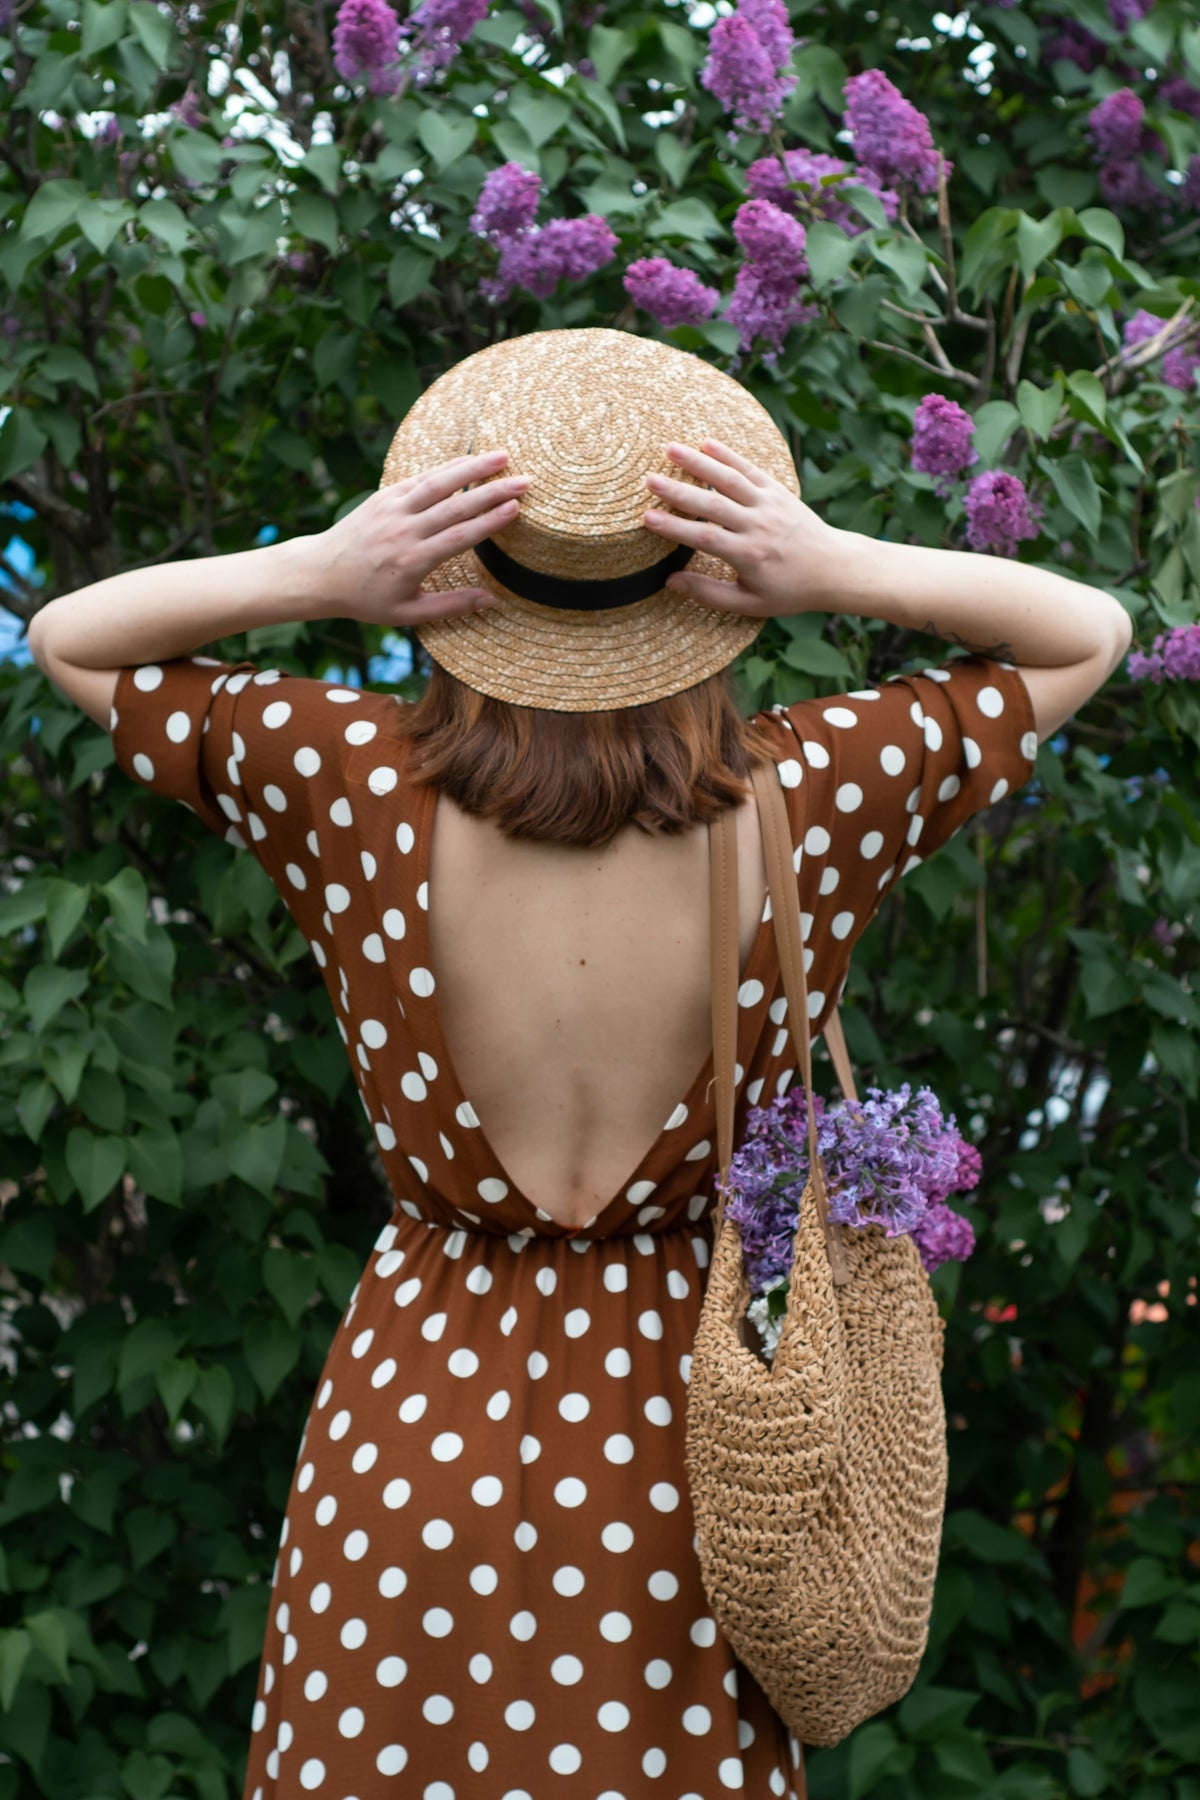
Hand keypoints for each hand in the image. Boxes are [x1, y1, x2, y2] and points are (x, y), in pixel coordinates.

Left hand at [310, 449, 528, 625]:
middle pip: (455, 506)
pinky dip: (445, 468)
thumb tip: (492, 601)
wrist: (320, 574)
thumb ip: (451, 606)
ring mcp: (392, 509)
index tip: (515, 508)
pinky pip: (419, 478)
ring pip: (438, 483)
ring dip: (472, 468)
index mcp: (412, 561)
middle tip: (525, 480)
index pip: (459, 536)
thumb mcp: (408, 614)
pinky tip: (468, 460)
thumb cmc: (366, 599)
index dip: (489, 521)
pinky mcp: (383, 496)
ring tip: (502, 456)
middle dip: (492, 490)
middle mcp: (403, 531)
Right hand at [643, 438, 846, 616]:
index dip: (674, 527)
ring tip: (670, 449)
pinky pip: (751, 469)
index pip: (704, 537)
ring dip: (699, 462)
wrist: (834, 569)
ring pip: (730, 479)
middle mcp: (758, 525)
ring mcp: (769, 504)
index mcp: (749, 555)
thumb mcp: (749, 603)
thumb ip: (709, 594)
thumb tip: (671, 582)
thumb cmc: (789, 591)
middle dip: (678, 491)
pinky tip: (706, 443)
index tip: (647, 518)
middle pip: (712, 504)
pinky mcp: (779, 491)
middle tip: (649, 480)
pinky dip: (729, 455)